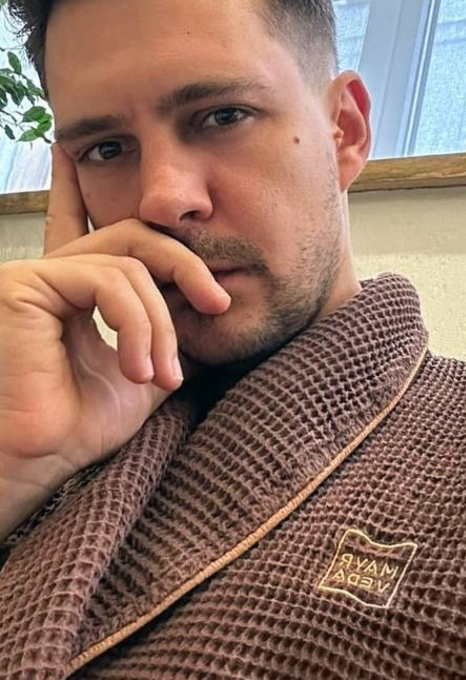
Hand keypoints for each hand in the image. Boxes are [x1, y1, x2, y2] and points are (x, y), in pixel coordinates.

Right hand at [0, 145, 229, 535]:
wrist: (38, 463)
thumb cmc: (79, 426)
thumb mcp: (146, 372)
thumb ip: (171, 335)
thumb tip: (213, 309)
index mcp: (79, 289)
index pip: (108, 234)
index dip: (133, 222)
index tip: (177, 256)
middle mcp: (57, 273)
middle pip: (137, 237)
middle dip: (187, 266)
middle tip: (219, 304)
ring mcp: (39, 274)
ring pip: (130, 265)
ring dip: (160, 324)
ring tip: (161, 374)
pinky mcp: (26, 282)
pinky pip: (107, 281)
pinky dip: (135, 324)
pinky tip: (136, 368)